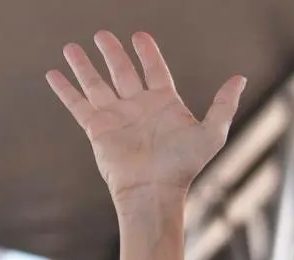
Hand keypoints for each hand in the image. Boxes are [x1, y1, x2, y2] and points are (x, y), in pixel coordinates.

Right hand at [47, 31, 244, 204]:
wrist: (154, 191)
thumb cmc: (183, 166)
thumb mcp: (211, 133)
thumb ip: (224, 105)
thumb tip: (240, 78)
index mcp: (164, 104)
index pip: (154, 69)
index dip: (147, 52)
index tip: (139, 36)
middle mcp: (138, 107)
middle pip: (122, 71)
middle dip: (112, 52)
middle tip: (103, 34)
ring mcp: (116, 116)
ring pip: (96, 83)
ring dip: (84, 65)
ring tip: (71, 47)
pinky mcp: (97, 128)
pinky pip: (77, 104)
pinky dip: (65, 90)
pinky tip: (53, 74)